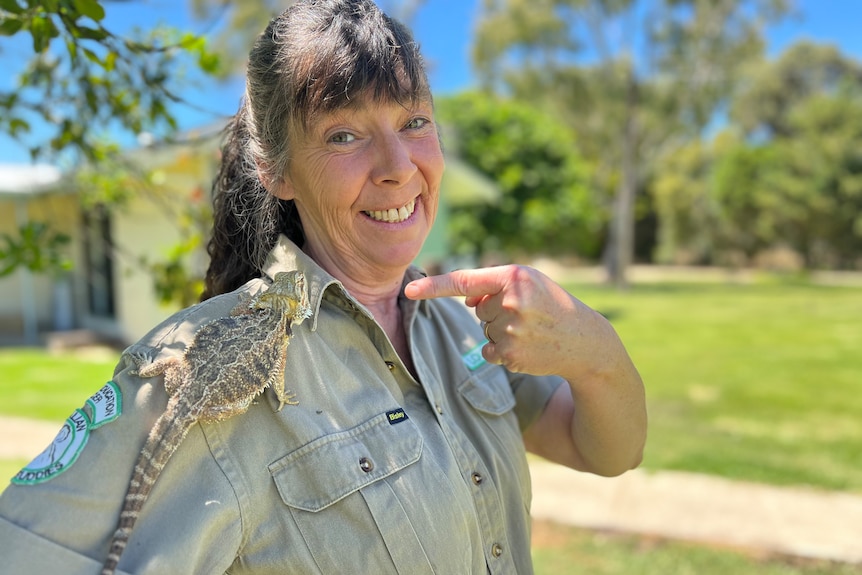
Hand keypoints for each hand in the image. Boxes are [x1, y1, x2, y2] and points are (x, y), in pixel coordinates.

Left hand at [405, 265, 614, 378]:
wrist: (586, 342)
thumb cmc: (553, 306)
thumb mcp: (530, 284)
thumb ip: (494, 286)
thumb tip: (465, 302)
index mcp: (514, 276)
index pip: (465, 281)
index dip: (434, 287)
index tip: (409, 291)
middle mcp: (510, 302)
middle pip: (478, 310)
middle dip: (496, 312)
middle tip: (528, 315)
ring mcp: (511, 330)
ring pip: (484, 331)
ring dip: (501, 332)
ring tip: (531, 331)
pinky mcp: (511, 355)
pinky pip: (489, 351)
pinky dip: (502, 351)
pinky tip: (527, 347)